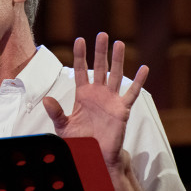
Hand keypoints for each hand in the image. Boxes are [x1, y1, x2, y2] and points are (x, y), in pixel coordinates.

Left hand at [43, 32, 148, 169]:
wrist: (93, 157)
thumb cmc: (78, 142)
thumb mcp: (63, 126)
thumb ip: (56, 112)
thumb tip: (46, 99)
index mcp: (82, 95)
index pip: (81, 71)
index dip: (80, 56)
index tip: (79, 40)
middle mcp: (97, 94)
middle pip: (99, 68)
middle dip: (100, 51)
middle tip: (102, 34)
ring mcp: (111, 100)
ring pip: (115, 75)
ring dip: (118, 60)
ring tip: (119, 43)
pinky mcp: (122, 110)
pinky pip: (132, 93)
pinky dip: (138, 81)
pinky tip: (144, 69)